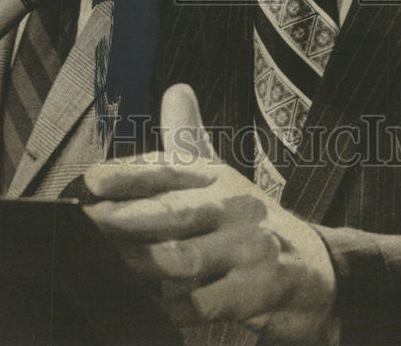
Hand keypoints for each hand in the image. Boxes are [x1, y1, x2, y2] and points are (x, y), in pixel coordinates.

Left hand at [84, 84, 337, 344]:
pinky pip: (207, 303)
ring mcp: (249, 248)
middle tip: (84, 225)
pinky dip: (174, 309)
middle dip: (124, 220)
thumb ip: (190, 138)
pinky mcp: (258, 290)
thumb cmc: (251, 225)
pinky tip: (149, 312)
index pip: (169, 169)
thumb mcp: (224, 179)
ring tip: (103, 269)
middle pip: (172, 212)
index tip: (89, 181)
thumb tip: (176, 88)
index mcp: (217, 178)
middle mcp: (234, 207)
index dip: (127, 174)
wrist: (316, 272)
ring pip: (184, 258)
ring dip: (142, 265)